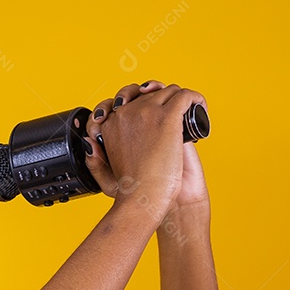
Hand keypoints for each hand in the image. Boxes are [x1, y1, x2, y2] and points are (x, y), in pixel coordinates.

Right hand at [81, 80, 207, 217]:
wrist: (144, 199)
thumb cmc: (130, 192)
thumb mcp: (104, 177)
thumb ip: (94, 160)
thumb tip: (89, 143)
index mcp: (110, 125)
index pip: (126, 98)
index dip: (141, 101)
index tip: (153, 112)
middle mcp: (125, 114)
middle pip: (149, 92)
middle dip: (162, 100)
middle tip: (173, 116)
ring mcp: (145, 112)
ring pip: (169, 90)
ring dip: (180, 99)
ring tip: (188, 116)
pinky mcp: (166, 117)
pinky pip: (184, 95)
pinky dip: (196, 99)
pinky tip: (200, 109)